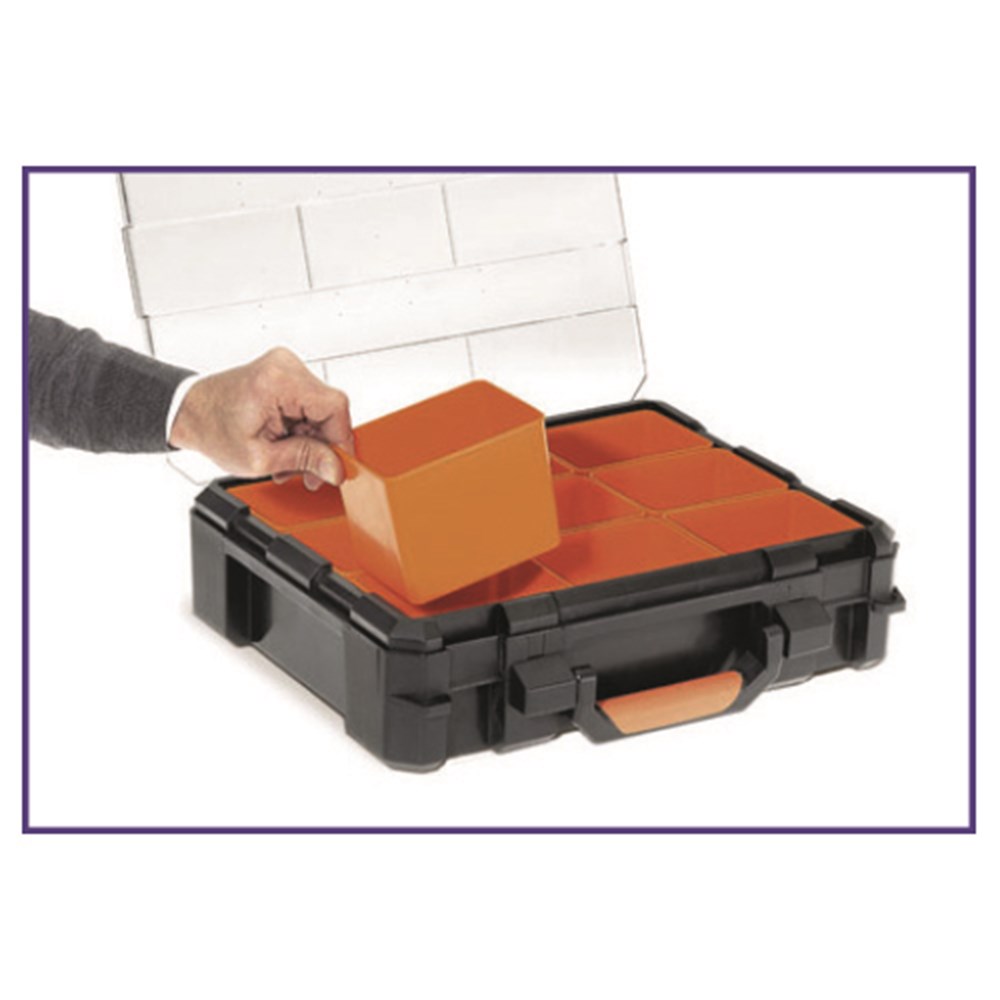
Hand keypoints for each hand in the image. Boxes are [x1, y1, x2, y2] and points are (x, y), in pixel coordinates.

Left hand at [169, 347, 352, 488]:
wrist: (191, 412)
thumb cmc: (212, 429)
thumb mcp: (259, 458)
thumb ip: (303, 459)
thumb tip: (335, 467)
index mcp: (277, 381)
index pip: (334, 405)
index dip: (342, 439)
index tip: (339, 463)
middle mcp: (284, 366)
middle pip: (329, 408)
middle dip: (322, 444)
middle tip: (308, 470)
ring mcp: (286, 366)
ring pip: (322, 408)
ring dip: (311, 438)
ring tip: (288, 457)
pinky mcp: (285, 373)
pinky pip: (310, 403)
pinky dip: (303, 427)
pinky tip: (287, 441)